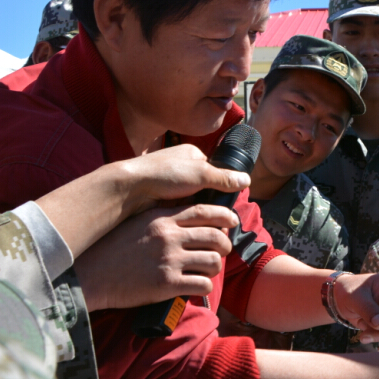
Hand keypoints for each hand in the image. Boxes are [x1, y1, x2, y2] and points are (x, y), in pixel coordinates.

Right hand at [77, 204, 237, 310]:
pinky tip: (197, 286)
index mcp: (161, 219)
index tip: (232, 221)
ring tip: (207, 270)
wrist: (89, 276)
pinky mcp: (167, 284)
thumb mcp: (136, 224)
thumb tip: (189, 219)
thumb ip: (162, 220)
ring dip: (215, 267)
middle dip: (224, 245)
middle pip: (215, 236)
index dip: (224, 216)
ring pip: (214, 260)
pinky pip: (203, 284)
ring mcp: (169, 260)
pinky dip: (204, 286)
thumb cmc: (112, 250)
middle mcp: (168, 236)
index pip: (204, 211)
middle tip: (220, 251)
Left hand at [120, 144, 249, 213]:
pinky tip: (194, 224)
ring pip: (196, 199)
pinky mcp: (165, 199)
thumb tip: (247, 180)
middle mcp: (182, 167)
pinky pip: (184, 209)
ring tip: (211, 223)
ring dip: (201, 210)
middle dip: (212, 200)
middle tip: (222, 216)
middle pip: (207, 187)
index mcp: (191, 154)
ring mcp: (173, 185)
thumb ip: (224, 178)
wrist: (131, 189)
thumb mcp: (201, 173)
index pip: (215, 170)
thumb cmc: (164, 173)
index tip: (229, 200)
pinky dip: (189, 215)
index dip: (223, 185)